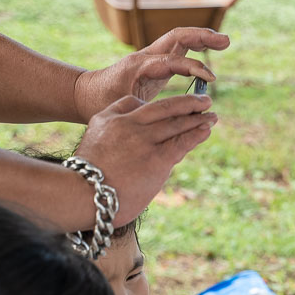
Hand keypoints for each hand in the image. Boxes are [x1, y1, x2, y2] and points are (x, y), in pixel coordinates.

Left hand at [73, 27, 229, 120]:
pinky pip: (177, 50)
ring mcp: (150, 57)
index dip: (193, 68)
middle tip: (226, 42)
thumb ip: (148, 111)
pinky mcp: (154, 63)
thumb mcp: (123, 111)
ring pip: (179, 40)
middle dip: (202, 38)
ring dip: (201, 38)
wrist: (84, 94)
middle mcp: (145, 56)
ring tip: (224, 42)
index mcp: (138, 66)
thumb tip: (175, 116)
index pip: (172, 60)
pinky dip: (194, 48)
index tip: (211, 80)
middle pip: (177, 37)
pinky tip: (208, 52)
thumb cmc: (101, 104)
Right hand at [74, 94, 215, 226]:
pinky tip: (206, 129)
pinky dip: (196, 133)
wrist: (82, 194)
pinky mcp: (157, 159)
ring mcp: (144, 141)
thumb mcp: (93, 142)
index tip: (174, 107)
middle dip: (187, 103)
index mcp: (110, 119)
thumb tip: (134, 126)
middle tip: (205, 100)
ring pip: (176, 124)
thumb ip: (112, 130)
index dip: (158, 106)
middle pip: (163, 109)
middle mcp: (129, 125)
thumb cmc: (87, 176)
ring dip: (197, 118)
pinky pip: (182, 142)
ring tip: (211, 115)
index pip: (137, 104)